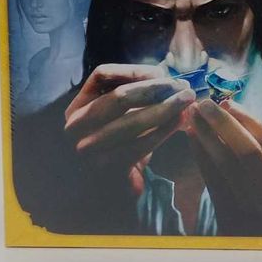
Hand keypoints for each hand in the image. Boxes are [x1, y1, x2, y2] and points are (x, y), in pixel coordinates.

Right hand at [63, 64, 194, 194]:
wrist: (111, 190)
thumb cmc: (119, 145)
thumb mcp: (119, 115)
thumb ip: (136, 93)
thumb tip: (167, 77)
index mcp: (76, 107)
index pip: (102, 75)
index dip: (133, 71)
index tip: (162, 73)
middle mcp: (75, 126)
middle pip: (119, 97)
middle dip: (156, 89)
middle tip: (183, 86)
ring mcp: (87, 149)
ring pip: (132, 120)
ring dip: (165, 108)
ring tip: (187, 101)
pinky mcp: (107, 168)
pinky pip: (141, 144)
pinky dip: (164, 130)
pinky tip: (180, 122)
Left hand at [186, 99, 261, 234]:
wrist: (258, 245)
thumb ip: (260, 148)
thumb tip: (229, 107)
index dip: (247, 118)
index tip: (227, 102)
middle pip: (248, 149)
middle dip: (223, 123)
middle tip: (203, 104)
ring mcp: (253, 207)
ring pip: (226, 163)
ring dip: (206, 135)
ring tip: (192, 117)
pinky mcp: (229, 215)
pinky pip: (211, 178)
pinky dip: (199, 155)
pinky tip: (191, 138)